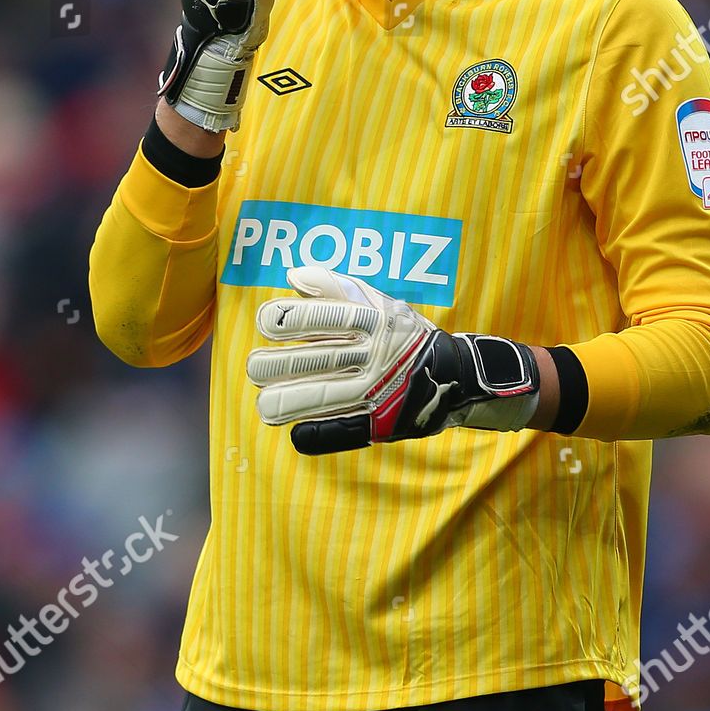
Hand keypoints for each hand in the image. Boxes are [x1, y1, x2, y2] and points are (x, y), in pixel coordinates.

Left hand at [246, 267, 540, 453]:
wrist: (455, 374)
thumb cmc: (406, 335)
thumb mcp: (380, 302)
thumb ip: (337, 287)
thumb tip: (294, 275)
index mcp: (375, 322)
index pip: (327, 317)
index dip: (293, 320)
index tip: (264, 323)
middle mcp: (377, 356)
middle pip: (321, 359)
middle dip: (282, 365)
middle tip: (254, 367)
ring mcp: (380, 390)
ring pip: (329, 395)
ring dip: (292, 401)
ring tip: (263, 405)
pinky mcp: (383, 421)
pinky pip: (348, 429)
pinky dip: (321, 434)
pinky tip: (296, 435)